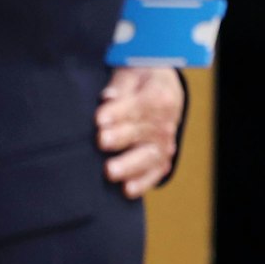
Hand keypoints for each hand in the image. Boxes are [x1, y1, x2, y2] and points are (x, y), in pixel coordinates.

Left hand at [97, 67, 183, 198]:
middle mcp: (165, 122)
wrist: (165, 90)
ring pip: (149, 156)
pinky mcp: (162, 159)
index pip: (140, 105)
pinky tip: (127, 190)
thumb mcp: (132, 73)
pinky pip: (154, 173)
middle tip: (102, 141)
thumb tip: (108, 97)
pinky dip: (143, 182)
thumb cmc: (141, 81)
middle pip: (142, 132)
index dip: (119, 112)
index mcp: (159, 96)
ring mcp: (164, 143)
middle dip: (121, 137)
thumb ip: (120, 85)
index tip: (99, 119)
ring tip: (110, 171)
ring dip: (129, 164)